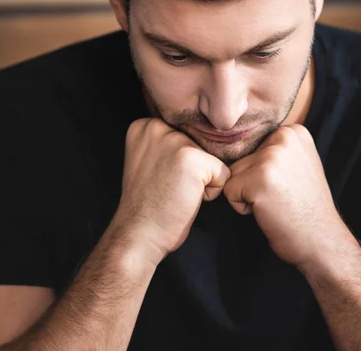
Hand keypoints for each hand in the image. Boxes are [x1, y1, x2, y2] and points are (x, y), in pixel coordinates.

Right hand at [113, 118, 230, 265]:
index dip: (181, 161)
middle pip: (200, 143)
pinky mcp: (193, 159)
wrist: (138, 234)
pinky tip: (186, 198)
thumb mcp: (150, 160)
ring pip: (212, 158)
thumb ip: (168, 143)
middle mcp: (157, 126)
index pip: (186, 133)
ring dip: (202, 179)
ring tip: (177, 192)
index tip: (161, 176)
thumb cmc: (148, 204)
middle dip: (193, 168)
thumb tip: (204, 135)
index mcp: (145, 125)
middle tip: (168, 186)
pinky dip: (211, 192)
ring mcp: (175, 141)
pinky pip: (223, 173)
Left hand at [223, 124, 342, 267]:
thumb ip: (276, 149)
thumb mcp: (300, 164)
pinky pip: (229, 191)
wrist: (322, 242)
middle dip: (252, 181)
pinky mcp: (258, 179)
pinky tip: (267, 211)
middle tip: (281, 196)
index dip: (262, 170)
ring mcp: (271, 157)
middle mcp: (283, 137)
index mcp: (293, 131)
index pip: (253, 146)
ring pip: (233, 173)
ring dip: (247, 192)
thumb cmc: (305, 208)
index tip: (286, 184)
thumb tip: (240, 138)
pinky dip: (242, 207)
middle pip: (241, 158)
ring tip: (274, 203)